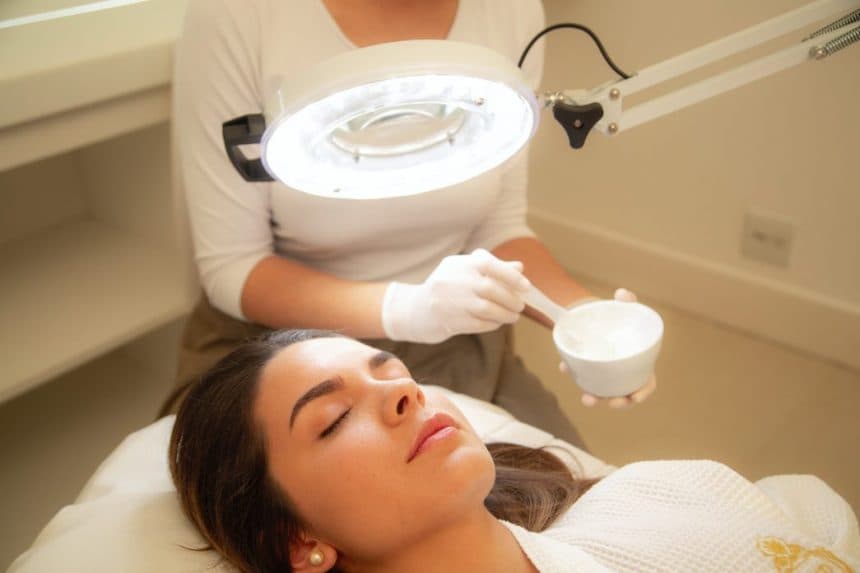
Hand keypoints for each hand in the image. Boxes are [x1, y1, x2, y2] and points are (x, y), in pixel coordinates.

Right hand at [382, 249, 529, 343]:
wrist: (415, 310)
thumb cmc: (447, 289)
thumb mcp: (465, 272)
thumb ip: (492, 268)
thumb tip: (519, 268)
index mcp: (459, 264)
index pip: (488, 264)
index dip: (511, 276)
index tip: (525, 287)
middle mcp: (452, 281)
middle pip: (490, 289)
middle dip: (511, 299)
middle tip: (520, 305)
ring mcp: (449, 302)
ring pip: (486, 308)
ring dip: (505, 314)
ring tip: (513, 316)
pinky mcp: (448, 321)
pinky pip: (478, 323)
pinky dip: (493, 324)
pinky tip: (497, 323)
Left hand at [561, 287, 657, 407]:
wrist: (600, 315)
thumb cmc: (619, 316)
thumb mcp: (625, 308)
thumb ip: (627, 301)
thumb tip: (622, 294)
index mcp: (639, 363)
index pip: (646, 383)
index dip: (643, 393)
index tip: (635, 397)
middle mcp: (625, 373)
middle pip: (625, 395)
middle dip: (619, 402)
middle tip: (611, 402)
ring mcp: (607, 374)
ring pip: (604, 393)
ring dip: (595, 398)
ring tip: (587, 399)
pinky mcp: (591, 369)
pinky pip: (584, 377)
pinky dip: (575, 374)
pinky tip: (565, 368)